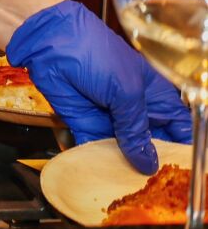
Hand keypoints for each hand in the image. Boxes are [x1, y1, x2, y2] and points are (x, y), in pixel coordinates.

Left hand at [7, 0, 191, 172]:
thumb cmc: (96, 54)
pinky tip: (102, 177)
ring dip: (124, 168)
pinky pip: (94, 148)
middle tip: (151, 187)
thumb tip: (148, 163)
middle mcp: (135, 111)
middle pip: (151, 146)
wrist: (50, 41)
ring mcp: (110, 118)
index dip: (179, 150)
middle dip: (151, 165)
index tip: (177, 172)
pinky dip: (97, 162)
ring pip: (124, 151)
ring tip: (128, 187)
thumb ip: (137, 129)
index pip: (178, 129)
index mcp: (156, 98)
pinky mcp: (84, 123)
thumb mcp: (127, 92)